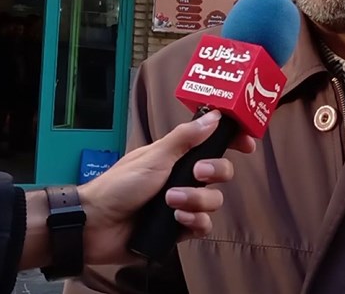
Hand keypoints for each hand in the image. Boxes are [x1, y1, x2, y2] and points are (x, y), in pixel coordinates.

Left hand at [77, 110, 254, 264]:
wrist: (97, 224)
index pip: (212, 143)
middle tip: (197, 172)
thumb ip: (185, 138)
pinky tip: (176, 218)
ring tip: (170, 200)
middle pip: (220, 172)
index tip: (247, 144)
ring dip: (196, 199)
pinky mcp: (179, 228)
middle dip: (214, 172)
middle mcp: (183, 177)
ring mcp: (182, 203)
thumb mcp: (154, 155)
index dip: (232, 141)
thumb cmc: (120, 184)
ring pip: (213, 200)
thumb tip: (214, 116)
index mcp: (176, 155)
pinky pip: (203, 225)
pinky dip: (193, 221)